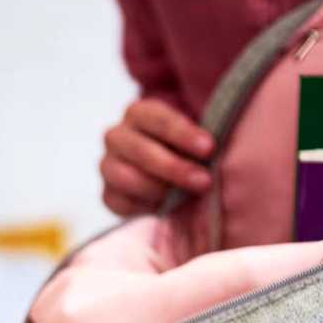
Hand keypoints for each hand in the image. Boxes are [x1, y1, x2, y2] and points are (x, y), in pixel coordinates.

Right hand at [101, 98, 214, 215]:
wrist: (172, 185)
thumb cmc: (187, 157)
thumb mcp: (196, 144)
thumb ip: (201, 143)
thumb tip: (214, 149)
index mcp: (140, 114)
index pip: (156, 118)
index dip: (182, 133)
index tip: (209, 148)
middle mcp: (118, 136)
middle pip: (140, 149)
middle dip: (174, 168)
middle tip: (204, 181)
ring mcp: (109, 165)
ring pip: (125, 177)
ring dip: (158, 189)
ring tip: (183, 198)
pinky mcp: (109, 194)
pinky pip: (119, 202)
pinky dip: (143, 206)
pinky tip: (163, 208)